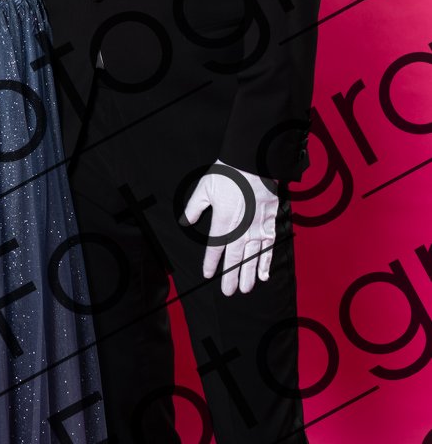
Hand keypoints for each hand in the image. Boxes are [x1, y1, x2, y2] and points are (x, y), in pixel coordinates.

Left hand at [183, 161, 278, 295]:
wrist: (253, 162)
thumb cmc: (228, 173)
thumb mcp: (204, 188)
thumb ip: (194, 207)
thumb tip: (185, 221)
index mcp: (223, 221)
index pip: (215, 249)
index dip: (211, 263)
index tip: (207, 274)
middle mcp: (241, 229)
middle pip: (234, 259)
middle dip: (230, 277)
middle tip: (229, 292)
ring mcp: (257, 228)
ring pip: (252, 257)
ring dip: (248, 275)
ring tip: (245, 289)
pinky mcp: (270, 223)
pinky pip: (269, 247)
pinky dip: (266, 262)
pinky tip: (263, 274)